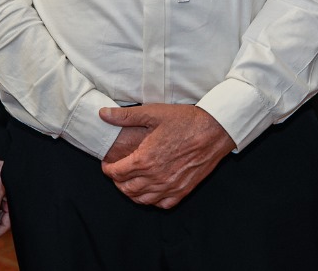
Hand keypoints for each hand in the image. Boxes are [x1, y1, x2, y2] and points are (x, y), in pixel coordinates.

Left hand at [99, 104, 234, 207]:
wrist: (214, 130)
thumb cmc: (185, 120)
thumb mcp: (153, 113)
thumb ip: (125, 116)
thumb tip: (103, 114)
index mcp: (144, 160)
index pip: (116, 173)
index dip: (107, 169)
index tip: (107, 163)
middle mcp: (155, 177)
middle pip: (126, 189)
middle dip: (117, 181)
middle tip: (118, 172)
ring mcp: (170, 186)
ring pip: (142, 199)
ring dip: (132, 192)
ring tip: (131, 181)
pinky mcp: (183, 190)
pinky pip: (162, 204)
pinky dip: (153, 200)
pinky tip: (152, 189)